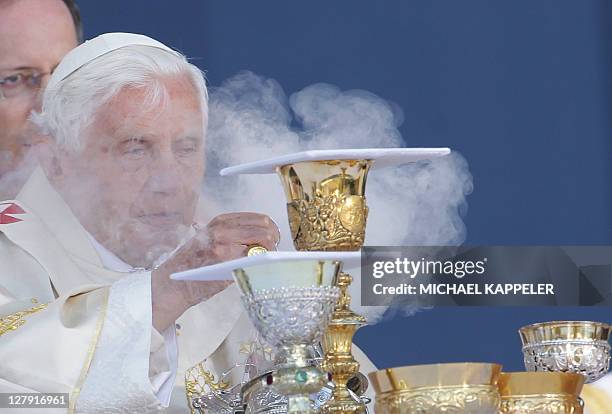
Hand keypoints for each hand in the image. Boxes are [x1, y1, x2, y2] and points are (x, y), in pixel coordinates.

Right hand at [151, 212, 279, 331]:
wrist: (174, 284)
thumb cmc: (194, 265)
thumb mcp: (210, 240)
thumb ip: (233, 235)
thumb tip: (264, 238)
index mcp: (221, 221)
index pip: (258, 218)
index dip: (271, 230)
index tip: (274, 240)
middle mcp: (223, 229)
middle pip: (264, 227)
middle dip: (274, 239)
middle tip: (273, 251)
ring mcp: (225, 244)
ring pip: (263, 240)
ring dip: (271, 250)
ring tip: (267, 260)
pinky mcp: (226, 261)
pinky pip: (255, 257)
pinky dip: (262, 261)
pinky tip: (260, 267)